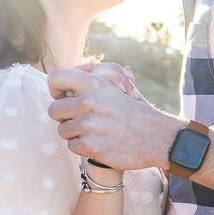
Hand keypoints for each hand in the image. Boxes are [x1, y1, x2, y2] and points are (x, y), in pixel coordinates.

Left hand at [47, 67, 181, 170]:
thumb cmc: (136, 112)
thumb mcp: (119, 87)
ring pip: (62, 130)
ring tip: (96, 132)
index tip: (65, 97)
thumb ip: (95, 79)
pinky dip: (83, 147)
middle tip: (82, 120)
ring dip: (75, 133)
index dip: (56, 90)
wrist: (159, 137)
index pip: (54, 78)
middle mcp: (89, 101)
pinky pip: (72, 146)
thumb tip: (83, 67)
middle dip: (65, 117)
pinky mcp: (92, 146)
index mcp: (94, 82)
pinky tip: (100, 143)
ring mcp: (90, 125)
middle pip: (54, 110)